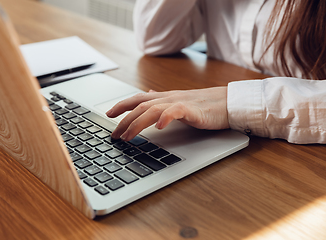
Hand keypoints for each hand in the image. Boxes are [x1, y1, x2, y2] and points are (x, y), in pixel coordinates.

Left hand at [106, 87, 229, 140]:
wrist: (227, 102)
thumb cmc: (205, 105)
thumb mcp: (178, 102)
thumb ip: (162, 100)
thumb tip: (148, 94)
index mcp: (165, 97)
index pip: (138, 99)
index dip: (121, 105)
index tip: (108, 114)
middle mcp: (169, 98)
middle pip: (140, 106)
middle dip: (124, 120)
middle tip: (114, 134)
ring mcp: (179, 103)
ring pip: (152, 110)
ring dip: (137, 123)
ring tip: (128, 136)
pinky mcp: (192, 110)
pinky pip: (176, 111)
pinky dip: (165, 118)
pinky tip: (159, 127)